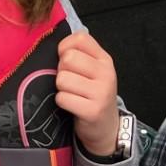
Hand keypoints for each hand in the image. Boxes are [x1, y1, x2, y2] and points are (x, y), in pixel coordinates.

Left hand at [57, 32, 120, 155]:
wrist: (106, 127)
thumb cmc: (93, 95)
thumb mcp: (94, 71)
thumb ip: (80, 54)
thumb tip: (59, 46)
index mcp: (105, 60)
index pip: (80, 38)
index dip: (65, 48)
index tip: (68, 61)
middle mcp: (106, 74)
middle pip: (68, 58)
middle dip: (62, 70)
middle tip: (70, 82)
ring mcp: (101, 93)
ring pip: (62, 79)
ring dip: (61, 88)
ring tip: (72, 94)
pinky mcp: (92, 111)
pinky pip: (62, 98)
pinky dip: (62, 102)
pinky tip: (72, 105)